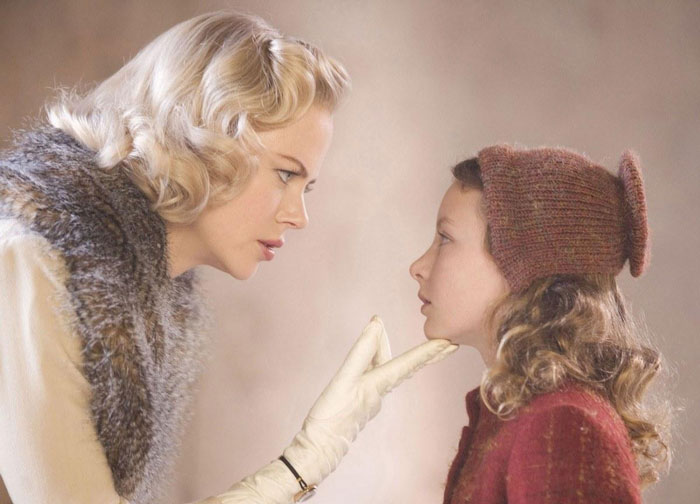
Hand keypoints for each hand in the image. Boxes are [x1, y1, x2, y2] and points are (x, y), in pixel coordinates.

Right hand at [215, 315, 457, 503]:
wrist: (318, 449)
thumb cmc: (330, 418)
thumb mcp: (344, 379)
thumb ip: (361, 351)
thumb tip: (376, 324)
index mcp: (379, 385)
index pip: (411, 363)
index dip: (431, 350)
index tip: (451, 342)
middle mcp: (380, 391)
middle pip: (405, 366)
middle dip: (426, 355)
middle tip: (448, 344)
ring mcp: (371, 398)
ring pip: (387, 368)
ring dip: (394, 352)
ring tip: (385, 333)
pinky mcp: (360, 401)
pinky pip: (374, 375)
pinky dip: (375, 360)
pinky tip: (370, 358)